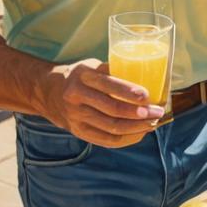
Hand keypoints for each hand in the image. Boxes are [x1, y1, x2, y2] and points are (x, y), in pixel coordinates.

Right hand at [44, 59, 165, 147]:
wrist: (50, 93)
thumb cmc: (81, 77)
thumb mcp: (92, 66)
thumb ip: (113, 70)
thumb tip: (146, 75)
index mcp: (83, 76)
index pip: (107, 85)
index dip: (128, 92)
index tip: (147, 96)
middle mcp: (77, 97)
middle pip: (112, 110)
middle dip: (138, 113)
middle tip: (157, 112)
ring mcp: (76, 117)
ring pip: (111, 127)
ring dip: (136, 127)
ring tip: (153, 123)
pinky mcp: (79, 132)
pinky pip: (106, 140)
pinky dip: (126, 139)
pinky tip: (139, 133)